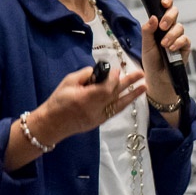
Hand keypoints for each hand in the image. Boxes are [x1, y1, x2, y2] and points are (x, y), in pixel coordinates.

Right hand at [32, 64, 146, 143]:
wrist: (51, 124)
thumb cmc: (58, 100)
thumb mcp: (68, 82)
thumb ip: (85, 75)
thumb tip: (101, 71)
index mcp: (85, 99)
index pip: (106, 87)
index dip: (113, 78)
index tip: (116, 70)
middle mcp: (95, 109)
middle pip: (115, 94)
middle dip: (128, 83)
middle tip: (141, 73)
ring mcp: (99, 117)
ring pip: (119, 105)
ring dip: (132, 95)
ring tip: (144, 87)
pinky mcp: (100, 122)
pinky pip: (115, 112)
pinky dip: (123, 104)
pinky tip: (131, 98)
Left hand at [140, 0, 189, 104]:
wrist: (158, 77)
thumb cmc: (151, 60)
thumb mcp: (145, 45)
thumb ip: (148, 30)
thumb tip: (154, 17)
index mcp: (159, 25)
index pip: (165, 8)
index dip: (167, 2)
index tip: (164, 2)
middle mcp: (170, 28)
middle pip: (175, 13)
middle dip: (169, 17)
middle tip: (162, 26)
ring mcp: (178, 37)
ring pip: (180, 27)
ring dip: (171, 34)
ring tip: (164, 45)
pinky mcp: (185, 47)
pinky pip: (185, 39)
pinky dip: (178, 42)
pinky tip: (171, 48)